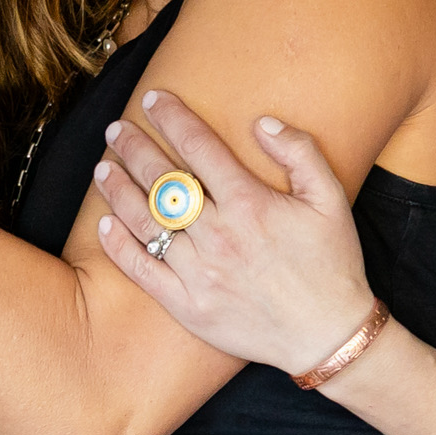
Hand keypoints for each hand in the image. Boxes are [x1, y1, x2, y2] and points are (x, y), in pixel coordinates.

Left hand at [86, 89, 380, 378]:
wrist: (328, 335)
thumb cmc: (332, 263)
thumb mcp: (332, 198)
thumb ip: (299, 152)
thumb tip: (261, 122)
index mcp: (250, 204)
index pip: (198, 147)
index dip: (171, 117)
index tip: (153, 99)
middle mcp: (218, 236)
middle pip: (162, 180)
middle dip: (134, 147)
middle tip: (117, 129)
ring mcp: (198, 273)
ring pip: (144, 222)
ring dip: (118, 190)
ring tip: (103, 167)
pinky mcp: (187, 306)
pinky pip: (142, 271)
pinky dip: (118, 246)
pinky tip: (104, 223)